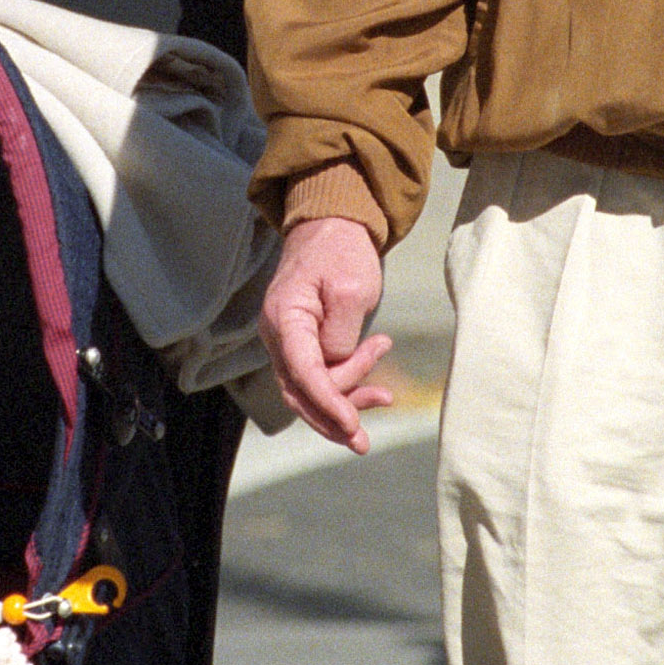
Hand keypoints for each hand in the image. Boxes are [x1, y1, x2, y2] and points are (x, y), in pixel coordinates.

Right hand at [259, 215, 393, 450]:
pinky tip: (376, 387)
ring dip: (346, 400)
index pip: (302, 373)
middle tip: (363, 439)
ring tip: (385, 395)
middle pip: (300, 392)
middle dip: (332, 419)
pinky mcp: (302, 344)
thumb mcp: (352, 288)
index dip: (327, 403)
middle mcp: (277, 335)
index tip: (352, 426)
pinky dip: (346, 386)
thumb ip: (341, 335)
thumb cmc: (341, 250)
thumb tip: (336, 367)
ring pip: (310, 390)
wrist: (331, 225)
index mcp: (284, 318)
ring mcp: (287, 341)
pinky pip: (319, 378)